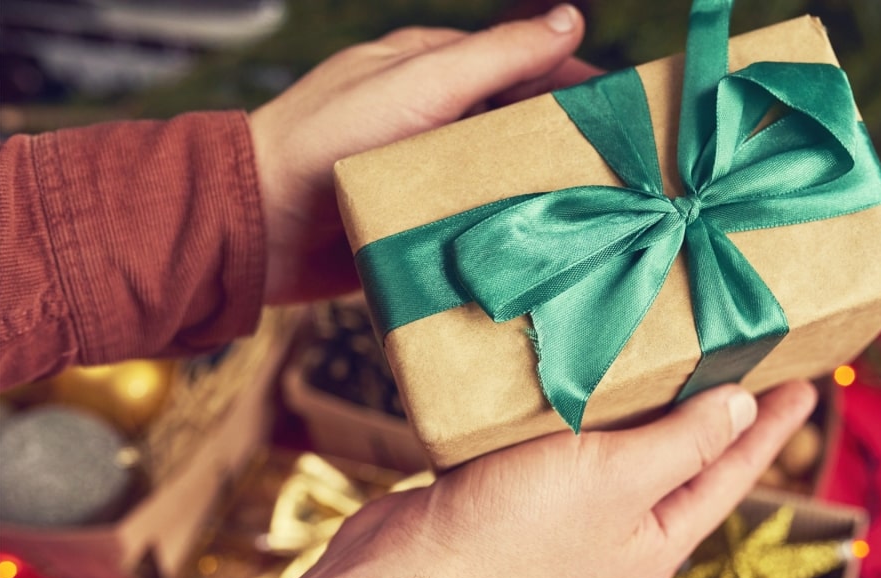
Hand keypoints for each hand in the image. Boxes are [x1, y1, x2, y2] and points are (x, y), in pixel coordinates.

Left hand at [249, 5, 597, 303]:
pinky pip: (465, 223)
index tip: (625, 111)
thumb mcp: (418, 84)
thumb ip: (493, 56)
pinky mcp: (410, 221)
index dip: (575, 86)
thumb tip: (568, 23)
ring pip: (494, 178)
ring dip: (533, 194)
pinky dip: (496, 232)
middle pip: (514, 126)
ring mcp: (419, 172)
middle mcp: (430, 120)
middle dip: (563, 146)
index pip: (521, 67)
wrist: (255, 223)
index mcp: (432, 72)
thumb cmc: (326, 139)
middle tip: (620, 177)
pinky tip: (528, 251)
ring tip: (588, 221)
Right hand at [286, 381, 817, 577]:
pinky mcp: (527, 491)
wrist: (413, 566)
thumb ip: (685, 444)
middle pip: (686, 460)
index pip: (732, 472)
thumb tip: (746, 410)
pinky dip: (595, 408)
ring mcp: (574, 514)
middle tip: (751, 357)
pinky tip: (594, 373)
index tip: (809, 381)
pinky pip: (578, 443)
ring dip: (654, 403)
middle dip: (719, 411)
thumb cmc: (517, 528)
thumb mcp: (616, 478)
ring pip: (628, 447)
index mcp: (657, 538)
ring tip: (681, 354)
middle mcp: (622, 530)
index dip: (773, 427)